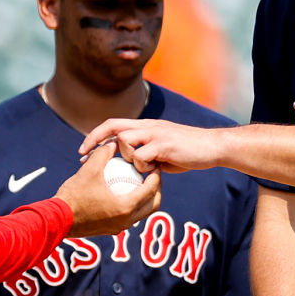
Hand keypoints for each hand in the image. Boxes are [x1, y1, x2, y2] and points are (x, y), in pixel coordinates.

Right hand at [55, 141, 160, 237]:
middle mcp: (126, 220)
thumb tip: (113, 142)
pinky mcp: (110, 230)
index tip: (154, 164)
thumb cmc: (73, 195)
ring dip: (146, 199)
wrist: (57, 220)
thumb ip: (104, 153)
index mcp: (125, 206)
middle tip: (152, 175)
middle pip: (153, 205)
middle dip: (156, 189)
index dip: (156, 175)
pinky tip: (124, 192)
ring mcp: (119, 227)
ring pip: (142, 213)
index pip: (151, 190)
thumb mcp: (89, 170)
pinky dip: (133, 205)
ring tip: (141, 183)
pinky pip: (129, 217)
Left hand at [78, 118, 224, 173]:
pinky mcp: (164, 145)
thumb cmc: (187, 151)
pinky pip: (141, 156)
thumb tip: (131, 166)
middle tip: (82, 157)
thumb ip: (145, 153)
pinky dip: (141, 166)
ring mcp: (155, 134)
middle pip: (113, 126)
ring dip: (126, 156)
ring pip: (125, 140)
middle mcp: (147, 126)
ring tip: (140, 167)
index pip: (113, 124)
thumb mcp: (161, 148)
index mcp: (145, 126)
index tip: (83, 151)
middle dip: (94, 140)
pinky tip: (154, 171)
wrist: (211, 147)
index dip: (95, 135)